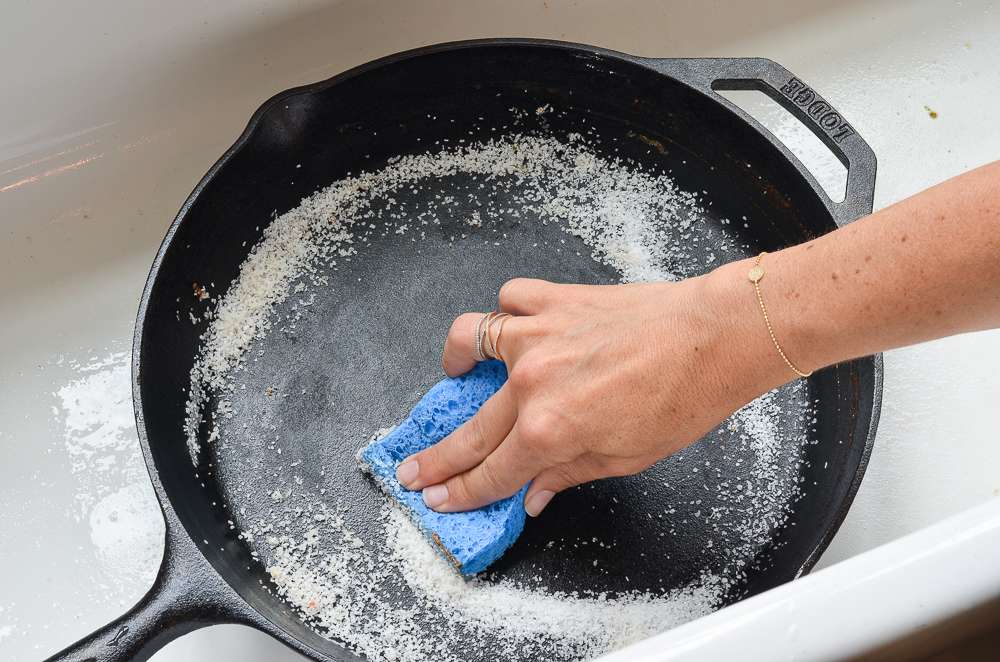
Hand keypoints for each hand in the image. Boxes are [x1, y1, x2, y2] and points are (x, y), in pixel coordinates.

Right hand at [394, 273, 785, 515]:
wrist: (714, 338)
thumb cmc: (682, 398)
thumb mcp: (625, 458)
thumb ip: (566, 474)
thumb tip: (532, 495)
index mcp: (550, 431)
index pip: (490, 472)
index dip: (460, 492)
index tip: (438, 498)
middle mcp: (532, 383)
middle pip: (468, 429)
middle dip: (435, 457)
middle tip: (412, 470)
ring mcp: (538, 335)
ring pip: (469, 342)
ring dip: (453, 362)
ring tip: (453, 373)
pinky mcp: (555, 301)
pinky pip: (509, 299)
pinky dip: (504, 312)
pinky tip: (510, 326)